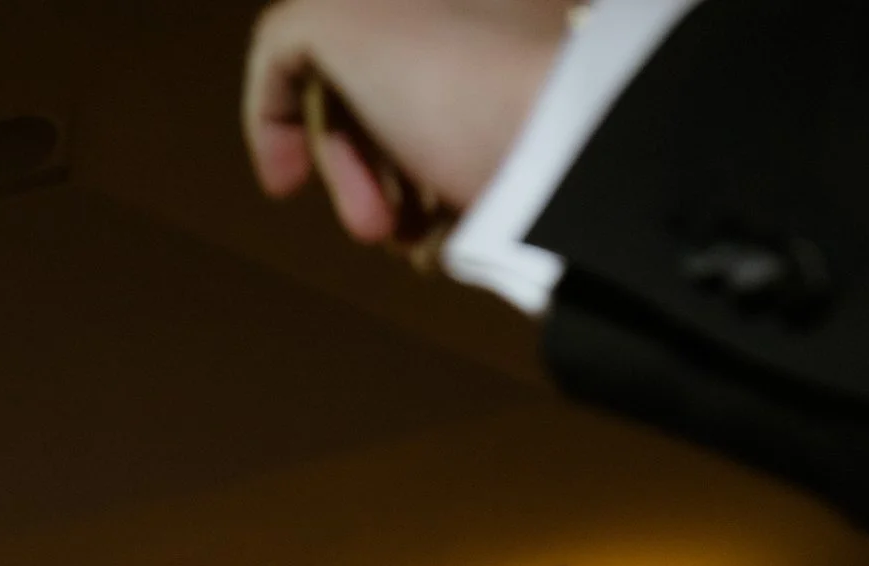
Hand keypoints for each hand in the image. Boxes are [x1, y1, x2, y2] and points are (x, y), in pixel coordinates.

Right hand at [243, 0, 565, 239]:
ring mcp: (505, 80)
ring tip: (415, 238)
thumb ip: (289, 36)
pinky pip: (471, 181)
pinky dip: (448, 216)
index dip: (281, 115)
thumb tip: (283, 73)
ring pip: (416, 150)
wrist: (587, 147)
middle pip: (366, 104)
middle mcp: (467, 22)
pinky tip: (454, 240)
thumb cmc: (458, 81)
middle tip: (369, 226)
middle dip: (351, 173)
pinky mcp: (539, 140)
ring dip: (396, 203)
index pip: (319, 45)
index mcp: (419, 2)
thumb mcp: (342, 20)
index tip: (285, 187)